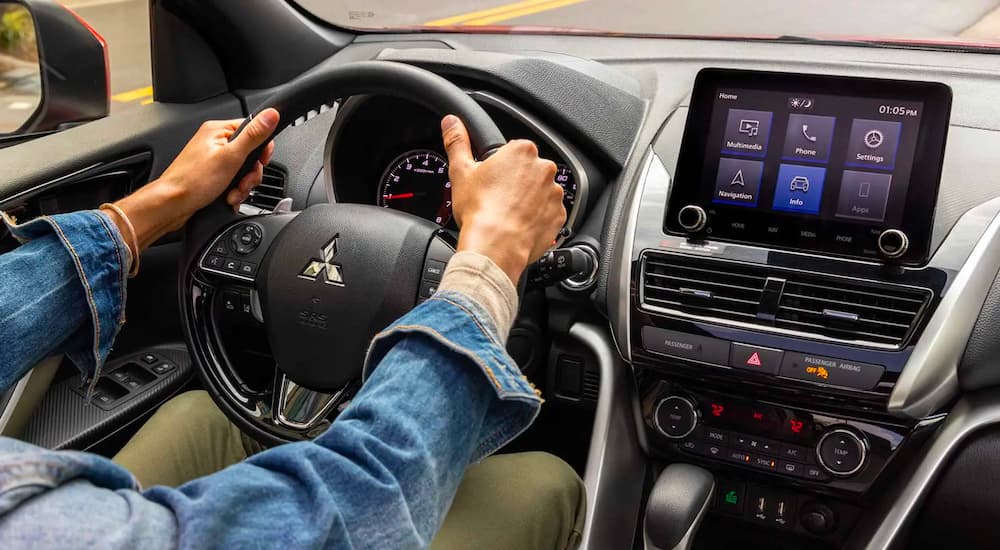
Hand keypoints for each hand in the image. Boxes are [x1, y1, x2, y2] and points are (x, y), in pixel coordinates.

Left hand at [108, 109, 279, 250]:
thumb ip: (253, 135)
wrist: (172, 205)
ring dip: (242, 185)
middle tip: (242, 181)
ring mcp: (213, 158)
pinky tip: (228, 196)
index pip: (252, 129)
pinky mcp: (212, 174)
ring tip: (232, 192)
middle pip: (250, 153)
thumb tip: (271, 114)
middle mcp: (214, 142)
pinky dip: (234, 190)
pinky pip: (233, 179)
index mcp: (217, 130)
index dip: (261, 148)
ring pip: (243, 169)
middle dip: (250, 173)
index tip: (261, 161)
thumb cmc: (193, 181)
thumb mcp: (231, 157)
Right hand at [442, 115, 565, 283]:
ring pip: (540, 192)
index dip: (500, 166)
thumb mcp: (461, 171)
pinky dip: (537, 218)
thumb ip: (457, 141)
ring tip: (507, 214)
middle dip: (516, 183)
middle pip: (528, 171)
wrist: (496, 246)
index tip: (492, 180)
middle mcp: (544, 169)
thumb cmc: (480, 210)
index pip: (513, 151)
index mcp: (522, 151)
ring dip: (528, 200)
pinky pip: (548, 213)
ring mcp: (554, 193)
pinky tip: (519, 225)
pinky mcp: (559, 216)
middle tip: (497, 198)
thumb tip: (452, 122)